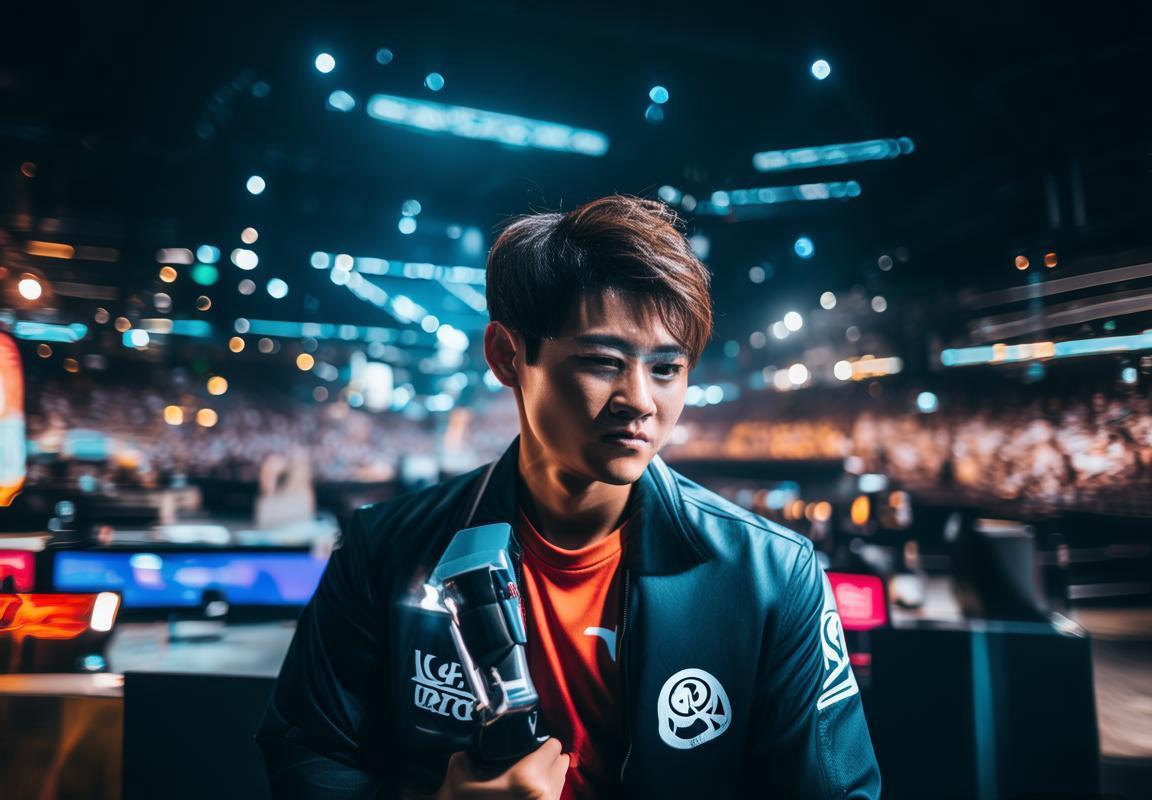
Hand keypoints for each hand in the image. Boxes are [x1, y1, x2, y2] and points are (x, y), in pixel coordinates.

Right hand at [434, 738, 569, 799]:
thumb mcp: (459, 774)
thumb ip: (470, 751)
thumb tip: (479, 737)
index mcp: (527, 777)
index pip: (553, 746)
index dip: (541, 741)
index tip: (529, 742)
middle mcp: (544, 791)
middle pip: (562, 760)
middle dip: (548, 756)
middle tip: (530, 756)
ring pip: (561, 778)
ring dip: (550, 772)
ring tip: (530, 772)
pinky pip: (556, 793)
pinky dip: (547, 787)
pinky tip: (530, 788)